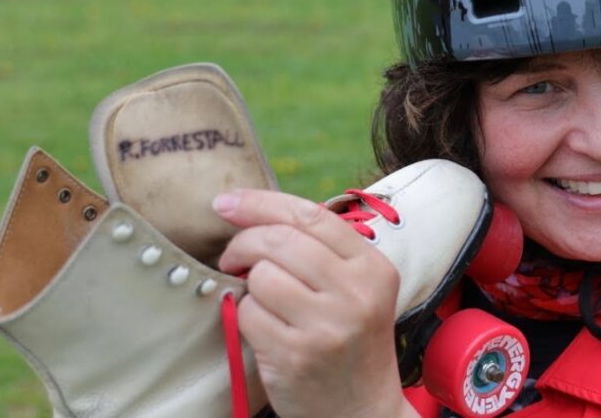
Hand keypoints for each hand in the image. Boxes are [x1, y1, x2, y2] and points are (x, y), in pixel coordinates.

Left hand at [215, 189, 418, 417]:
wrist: (362, 411)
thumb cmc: (350, 340)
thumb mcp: (357, 290)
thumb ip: (322, 250)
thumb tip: (252, 212)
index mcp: (373, 267)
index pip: (312, 215)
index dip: (261, 203)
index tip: (227, 203)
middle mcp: (355, 293)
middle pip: (279, 240)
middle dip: (243, 242)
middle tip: (232, 257)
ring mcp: (326, 325)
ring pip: (261, 276)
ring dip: (248, 285)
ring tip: (261, 300)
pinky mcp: (295, 355)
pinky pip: (249, 314)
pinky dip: (246, 316)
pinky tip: (264, 328)